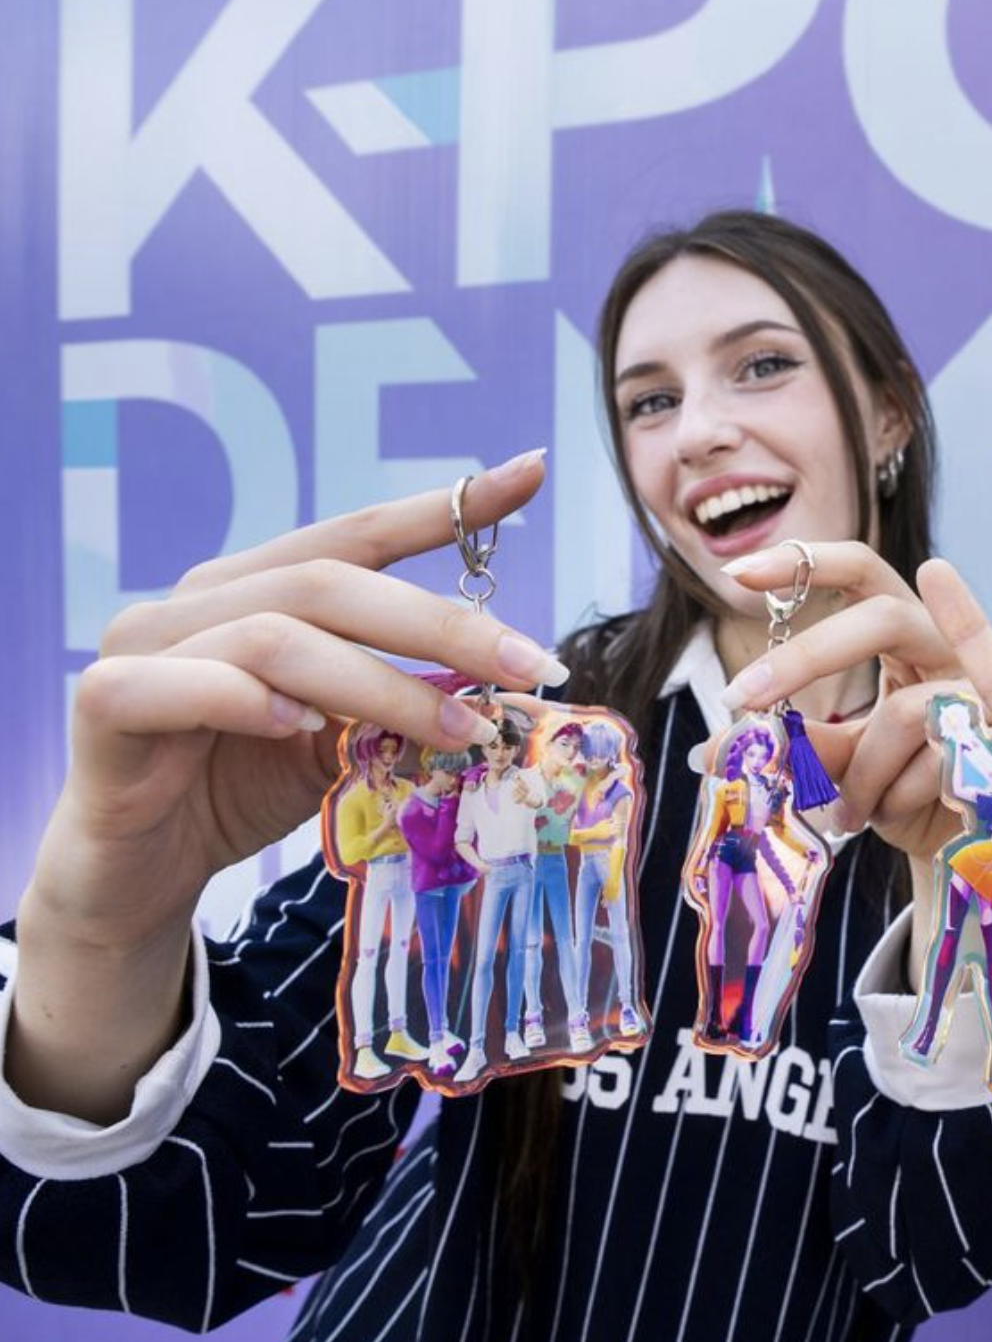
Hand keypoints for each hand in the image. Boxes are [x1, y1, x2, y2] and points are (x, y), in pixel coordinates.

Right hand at [13, 449, 560, 1120]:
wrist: (137, 875)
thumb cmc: (240, 789)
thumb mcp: (337, 741)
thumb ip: (394, 700)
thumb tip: (500, 678)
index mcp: (260, 587)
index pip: (360, 533)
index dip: (445, 505)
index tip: (530, 473)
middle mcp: (202, 599)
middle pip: (332, 582)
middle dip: (441, 625)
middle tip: (527, 665)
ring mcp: (145, 645)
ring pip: (277, 638)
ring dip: (380, 685)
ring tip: (457, 730)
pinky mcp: (103, 705)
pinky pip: (180, 685)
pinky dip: (245, 700)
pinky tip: (298, 727)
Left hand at [714, 540, 970, 859]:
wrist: (956, 846)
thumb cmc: (896, 787)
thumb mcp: (836, 760)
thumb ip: (791, 745)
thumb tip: (711, 750)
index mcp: (904, 632)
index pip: (864, 570)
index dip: (805, 559)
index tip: (735, 573)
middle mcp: (946, 646)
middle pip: (884, 616)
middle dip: (807, 657)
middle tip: (742, 697)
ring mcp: (982, 690)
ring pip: (904, 711)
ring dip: (860, 771)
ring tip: (847, 812)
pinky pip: (931, 765)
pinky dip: (893, 799)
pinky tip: (888, 817)